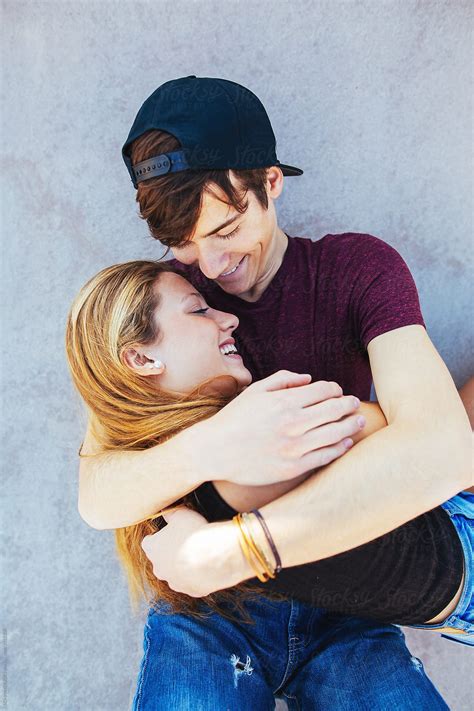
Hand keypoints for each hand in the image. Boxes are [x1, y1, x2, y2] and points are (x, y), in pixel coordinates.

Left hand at [141, 507, 244, 596]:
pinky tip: (207, 565)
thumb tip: (167, 513)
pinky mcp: (191, 591)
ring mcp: (175, 583)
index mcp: (152, 549)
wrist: (214, 557)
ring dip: (184, 565)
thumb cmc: (193, 534)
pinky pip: (193, 582)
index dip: (158, 536)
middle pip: (161, 560)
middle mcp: (159, 569)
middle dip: (170, 552)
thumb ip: (170, 514)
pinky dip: (198, 575)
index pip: (148, 542)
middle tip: (185, 542)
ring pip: (176, 573)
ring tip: (198, 553)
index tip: (168, 532)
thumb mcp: (180, 514)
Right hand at [183, 370, 363, 485]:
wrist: (214, 451)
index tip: (339, 392)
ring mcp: (295, 447)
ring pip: (336, 433)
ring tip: (359, 421)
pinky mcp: (293, 468)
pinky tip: (345, 442)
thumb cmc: (234, 418)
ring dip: (352, 425)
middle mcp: (293, 423)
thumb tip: (309, 378)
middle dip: (350, 404)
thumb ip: (283, 380)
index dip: (336, 389)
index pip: (324, 391)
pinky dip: (340, 447)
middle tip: (356, 404)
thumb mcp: (255, 391)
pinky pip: (326, 456)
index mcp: (284, 401)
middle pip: (335, 410)